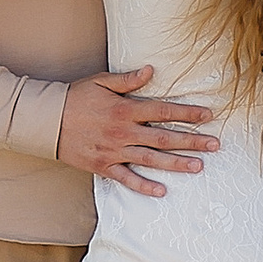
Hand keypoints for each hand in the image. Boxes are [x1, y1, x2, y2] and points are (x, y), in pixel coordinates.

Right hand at [58, 66, 220, 198]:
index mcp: (125, 109)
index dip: (187, 112)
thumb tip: (151, 70)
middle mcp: (124, 131)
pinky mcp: (104, 166)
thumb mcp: (101, 82)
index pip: (163, 110)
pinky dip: (144, 185)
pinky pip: (127, 179)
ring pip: (151, 159)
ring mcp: (114, 151)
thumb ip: (128, 80)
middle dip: (191, 140)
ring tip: (199, 166)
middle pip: (164, 137)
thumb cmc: (76, 97)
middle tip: (215, 144)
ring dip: (176, 163)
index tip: (208, 115)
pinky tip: (162, 191)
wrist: (47, 121)